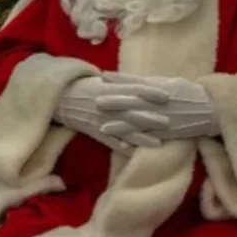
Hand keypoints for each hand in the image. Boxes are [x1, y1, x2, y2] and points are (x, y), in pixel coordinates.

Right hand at [54, 76, 171, 151]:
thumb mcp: (111, 82)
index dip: (151, 92)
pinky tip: (136, 153)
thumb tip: (157, 83)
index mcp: (114, 88)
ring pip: (124, 129)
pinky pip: (111, 142)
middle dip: (151, 117)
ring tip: (159, 142)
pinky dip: (123, 147)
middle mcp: (109, 104)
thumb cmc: (95, 87)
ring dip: (142, 137)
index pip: (135, 88)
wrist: (66, 97)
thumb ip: (131, 84)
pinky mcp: (97, 131)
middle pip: (132, 111)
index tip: (168, 95)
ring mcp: (103, 119)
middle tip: (170, 122)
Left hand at [100, 72, 220, 141]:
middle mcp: (160, 102)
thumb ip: (155, 83)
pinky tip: (121, 144)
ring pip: (138, 122)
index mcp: (161, 87)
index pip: (137, 82)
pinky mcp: (167, 132)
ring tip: (102, 127)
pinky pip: (148, 137)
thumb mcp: (173, 82)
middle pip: (134, 102)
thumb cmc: (192, 93)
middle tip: (95, 100)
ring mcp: (163, 119)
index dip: (120, 79)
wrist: (212, 110)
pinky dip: (135, 141)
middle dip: (114, 101)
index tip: (104, 76)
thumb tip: (135, 81)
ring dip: (119, 125)